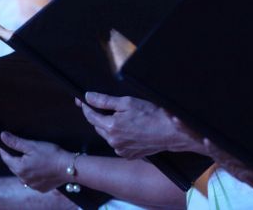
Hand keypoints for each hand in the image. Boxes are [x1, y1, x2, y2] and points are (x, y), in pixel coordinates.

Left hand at [0, 133, 70, 191]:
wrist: (68, 167)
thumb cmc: (51, 154)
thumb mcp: (32, 145)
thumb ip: (16, 142)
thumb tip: (2, 136)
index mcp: (19, 168)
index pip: (5, 158)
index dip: (3, 149)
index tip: (1, 143)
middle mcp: (23, 179)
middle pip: (14, 166)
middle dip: (15, 157)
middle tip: (21, 149)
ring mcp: (32, 185)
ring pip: (23, 174)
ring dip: (24, 167)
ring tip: (33, 158)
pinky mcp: (40, 188)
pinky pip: (32, 180)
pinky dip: (33, 174)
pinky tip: (41, 168)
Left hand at [78, 92, 201, 157]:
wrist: (171, 132)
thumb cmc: (151, 114)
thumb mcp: (127, 102)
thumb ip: (105, 100)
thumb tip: (88, 97)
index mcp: (111, 127)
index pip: (91, 116)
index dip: (86, 107)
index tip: (82, 100)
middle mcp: (113, 142)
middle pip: (98, 126)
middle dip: (98, 116)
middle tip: (104, 107)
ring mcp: (121, 150)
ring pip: (108, 136)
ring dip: (109, 127)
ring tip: (122, 118)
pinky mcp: (129, 156)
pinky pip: (117, 145)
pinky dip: (119, 137)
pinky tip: (129, 129)